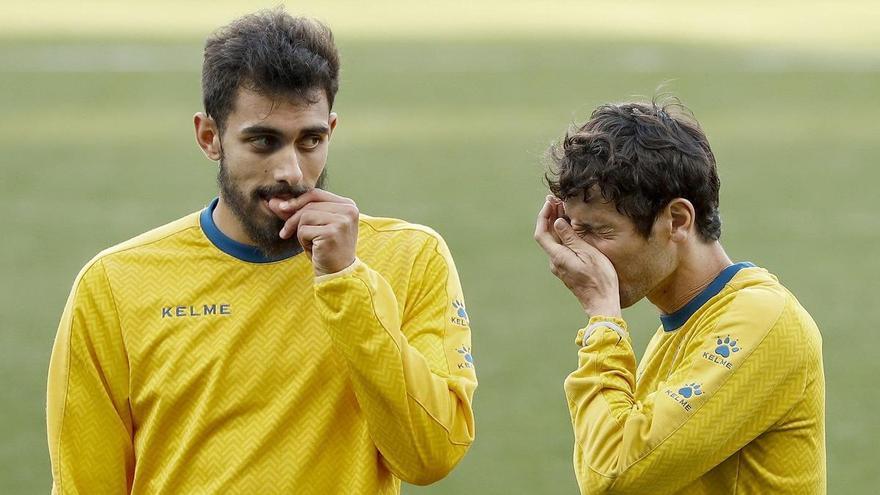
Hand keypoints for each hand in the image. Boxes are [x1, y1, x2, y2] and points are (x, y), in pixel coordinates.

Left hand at [268, 189, 358, 276]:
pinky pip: (304, 230)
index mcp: (348, 205)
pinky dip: (303, 241)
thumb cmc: (325, 249)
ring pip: (305, 216)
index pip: (316, 194)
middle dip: (293, 218)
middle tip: (285, 232)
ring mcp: (342, 221)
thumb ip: (296, 211)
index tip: (281, 208)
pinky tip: (313, 249)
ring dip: (300, 231)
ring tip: (309, 243)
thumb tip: (273, 201)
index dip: (296, 200)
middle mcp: (348, 210)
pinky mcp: (332, 233)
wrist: (337, 273)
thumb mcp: (313, 226)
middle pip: (309, 204)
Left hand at [533, 196, 621, 316]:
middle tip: (556, 200)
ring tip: (563, 208)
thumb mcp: (587, 253)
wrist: (602, 302)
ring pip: (553, 241)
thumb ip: (571, 237)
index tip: (550, 202)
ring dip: (556, 224)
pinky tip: (570, 227)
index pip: (541, 233)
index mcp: (558, 256)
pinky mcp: (567, 269)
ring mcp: (560, 267)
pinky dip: (563, 234)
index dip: (543, 216)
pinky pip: (560, 248)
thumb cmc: (599, 278)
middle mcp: (555, 262)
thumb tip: (556, 222)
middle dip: (549, 216)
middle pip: (546, 236)